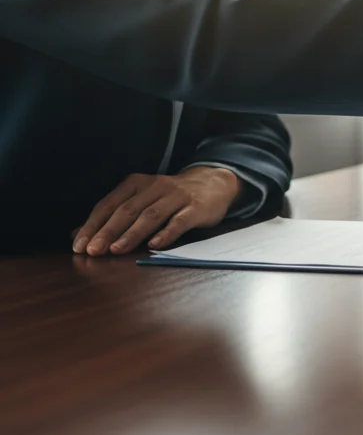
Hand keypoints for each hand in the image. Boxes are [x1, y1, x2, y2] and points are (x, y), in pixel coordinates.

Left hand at [73, 168, 242, 255]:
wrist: (213, 184)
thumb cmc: (170, 197)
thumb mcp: (140, 200)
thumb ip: (111, 216)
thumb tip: (77, 236)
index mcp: (137, 184)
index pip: (109, 204)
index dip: (93, 224)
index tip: (79, 244)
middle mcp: (155, 186)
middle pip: (127, 210)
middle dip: (108, 231)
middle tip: (93, 250)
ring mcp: (177, 196)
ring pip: (151, 215)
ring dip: (132, 234)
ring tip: (116, 250)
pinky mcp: (196, 207)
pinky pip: (179, 221)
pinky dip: (166, 233)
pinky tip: (154, 245)